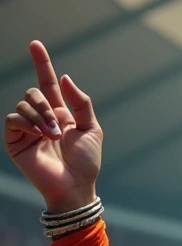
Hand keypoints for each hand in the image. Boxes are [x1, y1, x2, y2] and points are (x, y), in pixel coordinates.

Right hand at [4, 40, 100, 210]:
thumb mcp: (92, 130)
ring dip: (40, 117)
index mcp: (60, 114)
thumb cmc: (86, 163)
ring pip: (24, 103)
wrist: (75, 187)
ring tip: (52, 137)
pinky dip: (26, 122)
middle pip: (34, 91)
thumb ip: (81, 103)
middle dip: (45, 105)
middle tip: (58, 129)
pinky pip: (13, 118)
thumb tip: (64, 78)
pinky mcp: (16, 141)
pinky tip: (39, 135)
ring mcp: (28, 129)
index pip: (47, 83)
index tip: (36, 44)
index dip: (42, 63)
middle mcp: (42, 118)